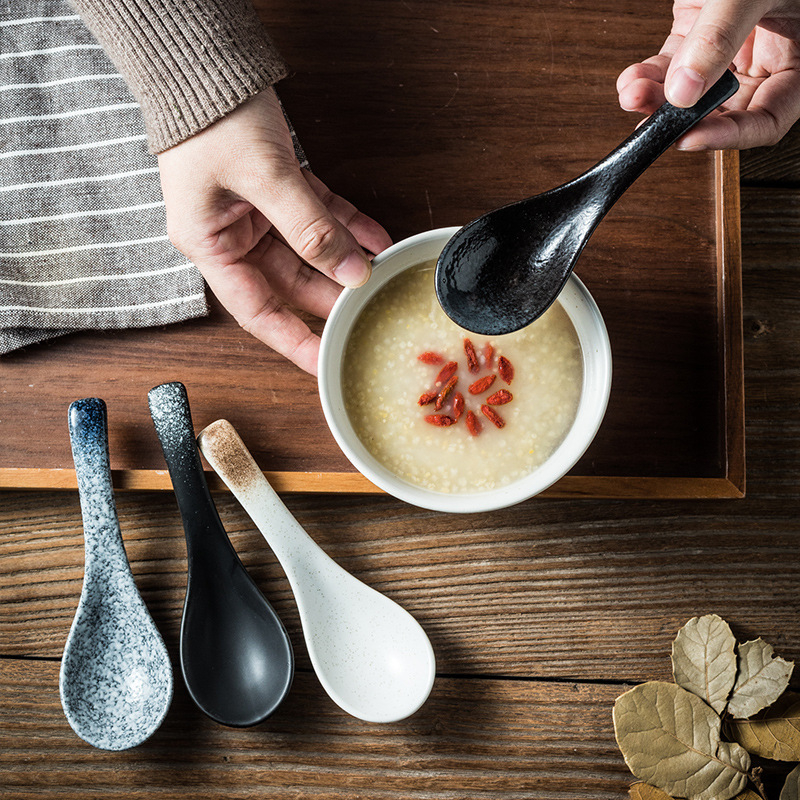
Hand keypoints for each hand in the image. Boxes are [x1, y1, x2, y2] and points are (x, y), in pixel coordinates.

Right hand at [158, 87, 391, 374]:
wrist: (205, 60)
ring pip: (310, 249)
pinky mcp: (278, 190)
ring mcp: (256, 214)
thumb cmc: (212, 117)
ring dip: (345, 257)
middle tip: (369, 309)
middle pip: (291, 281)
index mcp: (210, 246)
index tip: (324, 365)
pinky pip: (319, 217)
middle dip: (332, 292)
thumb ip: (310, 229)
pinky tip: (376, 237)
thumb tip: (350, 271)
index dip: (292, 342)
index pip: (257, 312)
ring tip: (380, 270)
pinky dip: (346, 225)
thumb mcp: (265, 179)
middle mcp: (232, 236)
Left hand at [616, 0, 799, 149]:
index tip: (691, 137)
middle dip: (682, 119)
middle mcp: (765, 58)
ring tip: (633, 95)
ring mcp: (729, 47)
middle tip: (653, 123)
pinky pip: (671, 67)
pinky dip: (649, 76)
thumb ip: (721, 35)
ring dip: (656, 100)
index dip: (730, 136)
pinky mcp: (697, 33)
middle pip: (722, 111)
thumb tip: (684, 90)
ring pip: (690, 93)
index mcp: (799, 58)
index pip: (767, 119)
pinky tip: (633, 80)